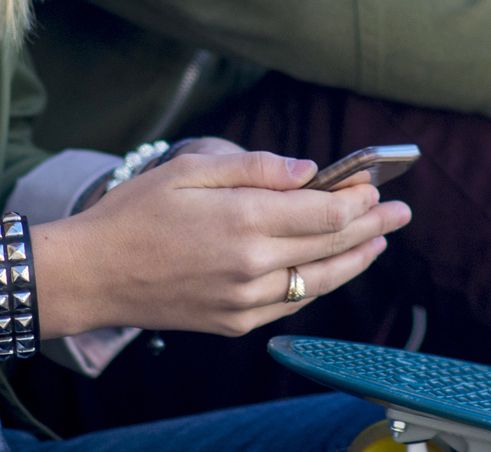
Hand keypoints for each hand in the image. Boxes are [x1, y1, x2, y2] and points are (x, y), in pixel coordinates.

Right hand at [31, 148, 410, 336]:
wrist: (89, 276)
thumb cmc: (134, 213)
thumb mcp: (190, 169)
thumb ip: (255, 167)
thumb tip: (309, 171)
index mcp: (243, 220)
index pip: (325, 213)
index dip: (357, 198)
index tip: (374, 183)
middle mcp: (252, 265)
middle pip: (331, 246)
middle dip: (371, 225)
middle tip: (401, 211)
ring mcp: (244, 300)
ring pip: (318, 281)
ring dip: (355, 259)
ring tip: (380, 241)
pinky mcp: (234, 323)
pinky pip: (291, 304)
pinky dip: (318, 285)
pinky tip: (332, 269)